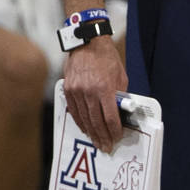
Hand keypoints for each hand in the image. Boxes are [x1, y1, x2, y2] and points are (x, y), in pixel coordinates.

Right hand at [62, 37, 127, 152]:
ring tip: (96, 142)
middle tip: (106, 147)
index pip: (110, 117)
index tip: (117, 137)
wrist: (87, 42)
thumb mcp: (120, 76)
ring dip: (91, 132)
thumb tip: (121, 112)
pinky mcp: (67, 89)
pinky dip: (80, 122)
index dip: (114, 130)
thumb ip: (120, 95)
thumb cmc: (107, 57)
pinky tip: (85, 129)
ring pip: (84, 119)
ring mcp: (76, 91)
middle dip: (102, 136)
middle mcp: (89, 92)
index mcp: (104, 88)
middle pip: (96, 121)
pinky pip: (74, 111)